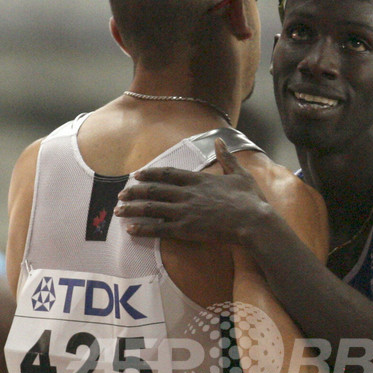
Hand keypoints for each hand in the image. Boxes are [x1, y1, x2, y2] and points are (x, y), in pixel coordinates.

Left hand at [114, 138, 267, 242]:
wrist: (253, 221)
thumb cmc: (250, 200)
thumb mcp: (240, 174)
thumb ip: (226, 158)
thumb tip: (220, 142)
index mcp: (198, 179)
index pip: (167, 174)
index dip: (150, 174)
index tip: (136, 175)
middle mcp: (187, 193)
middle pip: (154, 190)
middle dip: (135, 192)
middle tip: (120, 194)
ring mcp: (184, 211)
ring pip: (151, 208)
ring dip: (133, 209)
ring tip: (119, 210)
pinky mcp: (186, 229)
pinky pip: (159, 229)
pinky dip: (143, 229)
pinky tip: (131, 230)